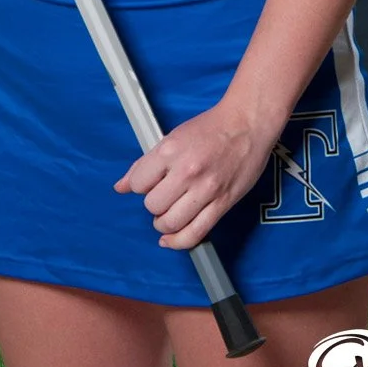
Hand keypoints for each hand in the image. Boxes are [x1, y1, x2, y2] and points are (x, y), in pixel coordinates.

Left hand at [114, 99, 280, 251]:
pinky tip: (170, 239)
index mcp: (170, 151)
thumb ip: (144, 164)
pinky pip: (195, 233)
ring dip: (163, 223)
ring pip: (170, 222)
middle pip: (153, 205)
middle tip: (162, 196)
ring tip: (167, 215)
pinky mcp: (222, 204)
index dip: (139, 186)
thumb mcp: (172, 138)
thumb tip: (120, 186)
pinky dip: (178, 241)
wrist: (247, 124)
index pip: (138, 183)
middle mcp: (187, 171)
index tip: (148, 184)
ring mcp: (206, 190)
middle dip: (153, 204)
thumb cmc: (211, 128)